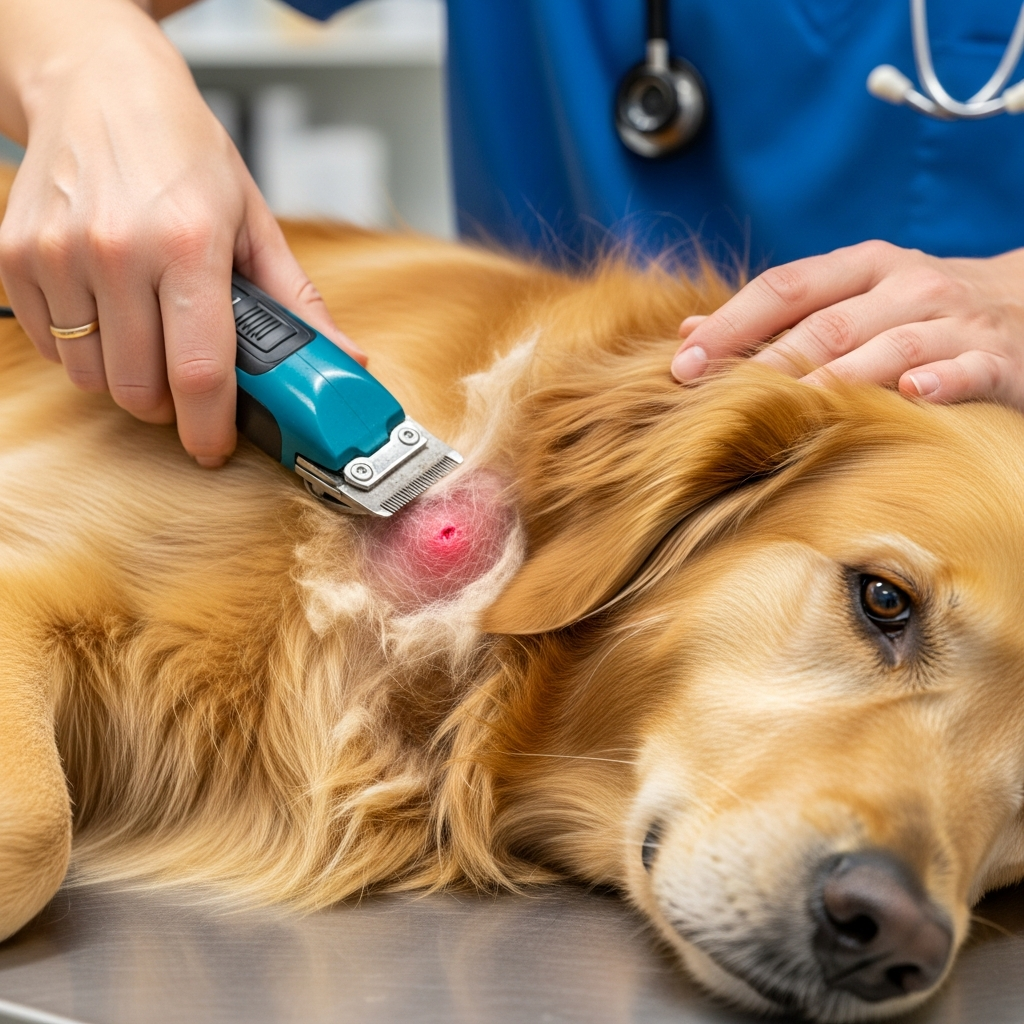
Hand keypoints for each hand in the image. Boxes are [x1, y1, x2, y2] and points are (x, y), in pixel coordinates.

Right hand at [0, 0, 365, 466]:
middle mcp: (118, 250)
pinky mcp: (16, 257)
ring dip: (126, 379)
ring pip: (92, 378)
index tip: (215, 447)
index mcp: (189, 244)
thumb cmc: (182, 151)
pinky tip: (109, 314)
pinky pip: (51, 348)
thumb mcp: (254, 220)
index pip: (200, 371)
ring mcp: (59, 255)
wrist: (97, 87)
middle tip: (188, 384)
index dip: (210, 428)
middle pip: (140, 390)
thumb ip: (296, 301)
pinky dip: (83, 350)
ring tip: (149, 337)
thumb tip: (343, 359)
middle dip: (170, 406)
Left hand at [671, 240, 1023, 411]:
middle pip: (827, 325)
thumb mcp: (849, 297)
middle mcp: (907, 285)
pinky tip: (911, 394)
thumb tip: (688, 332)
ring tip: (787, 408)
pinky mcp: (998, 357)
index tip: (684, 363)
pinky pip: (967, 369)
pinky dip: (941, 382)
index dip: (732, 324)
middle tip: (716, 400)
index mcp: (862, 266)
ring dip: (836, 380)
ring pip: (889, 349)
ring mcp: (955, 320)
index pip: (785, 288)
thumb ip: (774, 316)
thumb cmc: (915, 311)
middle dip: (766, 363)